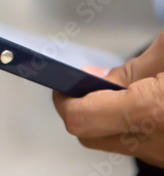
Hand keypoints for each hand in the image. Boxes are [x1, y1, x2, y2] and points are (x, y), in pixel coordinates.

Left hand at [54, 32, 163, 165]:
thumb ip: (131, 68)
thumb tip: (95, 76)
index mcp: (151, 111)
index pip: (79, 117)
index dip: (64, 98)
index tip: (61, 81)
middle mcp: (157, 144)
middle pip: (90, 135)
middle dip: (81, 108)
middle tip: (86, 84)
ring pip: (116, 143)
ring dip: (108, 120)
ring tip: (119, 93)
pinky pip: (141, 147)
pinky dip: (133, 128)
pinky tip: (144, 107)